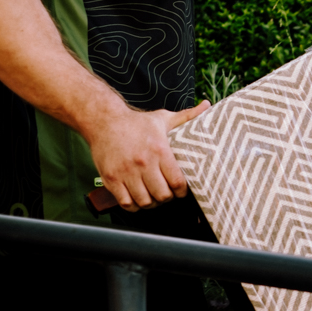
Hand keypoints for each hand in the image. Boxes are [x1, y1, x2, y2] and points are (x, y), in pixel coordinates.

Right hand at [86, 101, 210, 211]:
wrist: (104, 121)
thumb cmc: (137, 123)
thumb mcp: (163, 118)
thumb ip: (187, 116)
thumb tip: (207, 105)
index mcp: (160, 150)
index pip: (177, 182)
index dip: (182, 191)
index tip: (181, 190)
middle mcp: (143, 163)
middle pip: (162, 195)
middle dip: (168, 198)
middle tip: (167, 193)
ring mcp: (125, 172)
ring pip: (144, 202)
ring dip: (151, 203)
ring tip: (153, 196)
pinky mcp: (110, 179)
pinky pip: (125, 203)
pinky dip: (133, 206)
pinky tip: (137, 198)